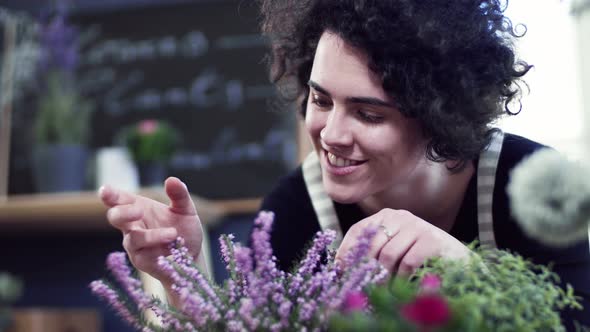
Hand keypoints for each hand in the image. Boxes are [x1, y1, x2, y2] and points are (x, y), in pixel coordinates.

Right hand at [99, 177, 202, 281]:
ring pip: (133, 238)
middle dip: (123, 213)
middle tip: (139, 210)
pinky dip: (158, 250)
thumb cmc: (184, 228)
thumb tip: (172, 180)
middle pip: (115, 217)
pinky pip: (144, 255)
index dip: (109, 195)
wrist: (193, 253)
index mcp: (138, 207)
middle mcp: (132, 225)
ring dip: (152, 235)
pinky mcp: (141, 260)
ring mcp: (134, 244)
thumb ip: (179, 195)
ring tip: (173, 233)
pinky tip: (172, 247)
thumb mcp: (185, 209)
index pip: (118, 199)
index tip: (105, 191)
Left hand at [335, 208, 469, 275]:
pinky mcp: (431, 240)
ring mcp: (417, 226)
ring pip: (387, 256)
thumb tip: (342, 268)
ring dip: (385, 277)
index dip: (346, 250)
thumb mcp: (394, 249)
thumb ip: (373, 252)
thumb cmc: (420, 257)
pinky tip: (401, 287)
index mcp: (387, 216)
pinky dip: (401, 280)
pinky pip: (406, 264)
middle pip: (371, 244)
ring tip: (387, 288)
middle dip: (366, 268)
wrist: (458, 261)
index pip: (358, 229)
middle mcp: (401, 216)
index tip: (339, 270)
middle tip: (364, 286)